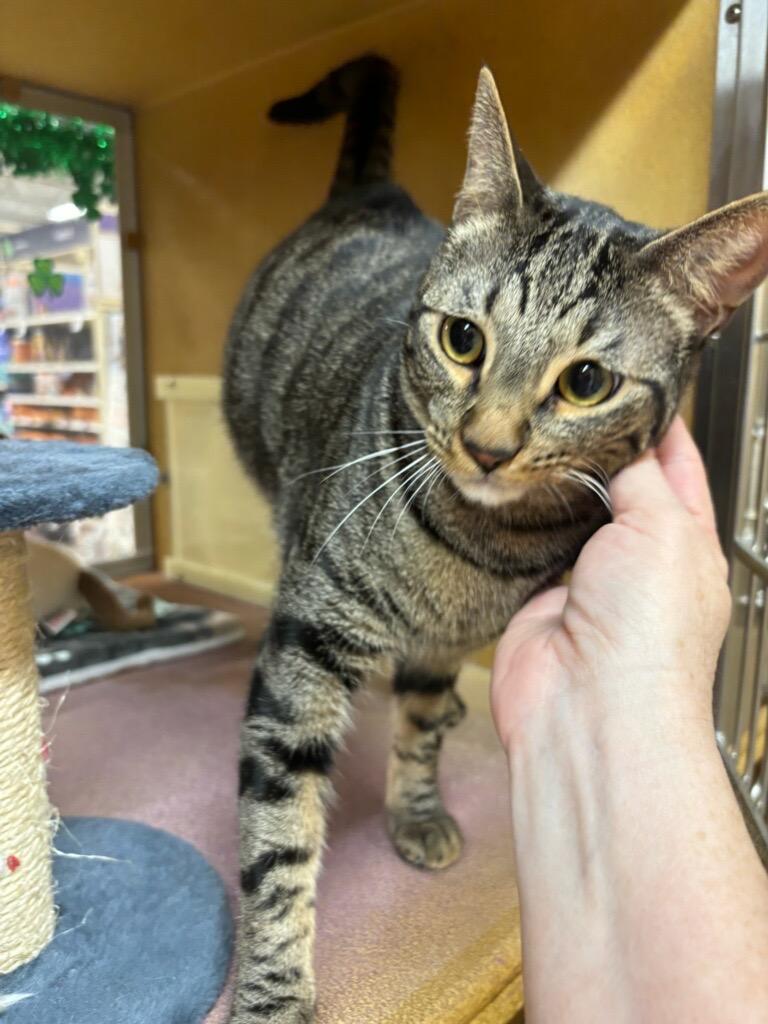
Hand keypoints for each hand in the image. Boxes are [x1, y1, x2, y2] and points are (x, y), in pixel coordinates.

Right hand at [491, 416, 731, 750]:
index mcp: (685, 543)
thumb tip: (622, 442)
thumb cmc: (647, 633)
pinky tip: (506, 482)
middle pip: (615, 486)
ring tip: (530, 431)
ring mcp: (583, 578)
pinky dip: (516, 516)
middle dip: (594, 449)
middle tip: (564, 402)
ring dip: (551, 481)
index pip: (675, 468)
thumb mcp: (663, 529)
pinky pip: (524, 542)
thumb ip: (640, 478)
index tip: (631, 385)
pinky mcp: (535, 594)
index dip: (655, 426)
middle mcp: (635, 559)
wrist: (587, 707)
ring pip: (565, 510)